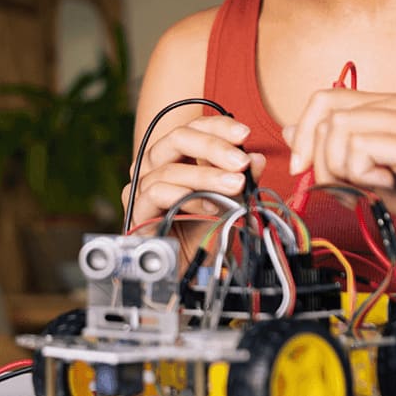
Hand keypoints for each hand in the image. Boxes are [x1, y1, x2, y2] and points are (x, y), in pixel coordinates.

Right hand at [123, 116, 267, 229]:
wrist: (187, 269)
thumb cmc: (204, 230)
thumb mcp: (231, 202)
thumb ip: (242, 179)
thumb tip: (258, 158)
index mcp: (176, 154)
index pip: (194, 127)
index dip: (219, 127)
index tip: (245, 135)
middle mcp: (155, 163)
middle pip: (178, 138)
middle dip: (214, 147)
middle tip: (242, 163)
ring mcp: (142, 185)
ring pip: (171, 168)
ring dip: (207, 177)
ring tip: (236, 186)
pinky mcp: (137, 209)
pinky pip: (158, 193)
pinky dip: (187, 197)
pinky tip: (210, 207)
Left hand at [284, 89, 395, 254]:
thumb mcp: (376, 181)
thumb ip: (338, 157)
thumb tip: (292, 135)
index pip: (325, 98)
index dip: (304, 134)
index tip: (304, 170)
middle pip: (326, 111)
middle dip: (319, 158)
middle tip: (341, 187)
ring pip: (340, 129)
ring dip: (342, 168)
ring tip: (374, 186)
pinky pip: (363, 148)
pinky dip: (362, 174)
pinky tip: (389, 186)